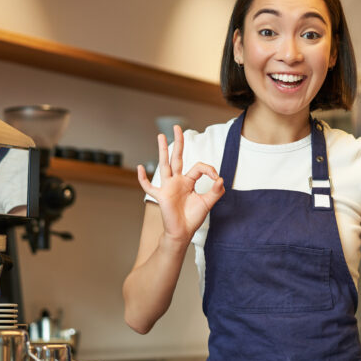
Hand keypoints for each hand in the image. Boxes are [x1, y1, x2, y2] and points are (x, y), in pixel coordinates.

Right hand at [137, 125, 223, 244]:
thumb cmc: (193, 218)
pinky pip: (149, 186)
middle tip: (177, 127)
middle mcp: (177, 181)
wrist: (183, 232)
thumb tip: (221, 179)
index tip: (216, 178)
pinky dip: (143, 178)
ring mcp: (168, 187)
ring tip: (160, 135)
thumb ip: (216, 191)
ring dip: (162, 150)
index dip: (209, 169)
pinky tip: (140, 168)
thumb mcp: (208, 203)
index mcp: (189, 181)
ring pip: (164, 165)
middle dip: (178, 142)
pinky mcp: (161, 196)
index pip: (198, 167)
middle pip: (177, 157)